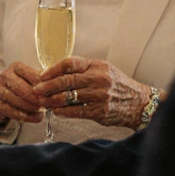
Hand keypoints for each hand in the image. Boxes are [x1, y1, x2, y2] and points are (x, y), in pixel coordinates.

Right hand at [0, 62, 47, 124]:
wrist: (2, 94)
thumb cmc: (22, 84)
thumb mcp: (31, 78)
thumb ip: (43, 79)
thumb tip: (57, 82)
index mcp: (16, 67)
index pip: (32, 75)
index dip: (43, 86)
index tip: (52, 93)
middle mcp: (5, 76)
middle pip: (22, 88)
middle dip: (36, 98)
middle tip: (46, 104)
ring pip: (16, 100)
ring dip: (31, 107)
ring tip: (41, 111)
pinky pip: (10, 111)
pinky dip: (24, 116)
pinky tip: (35, 117)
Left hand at [34, 58, 154, 128]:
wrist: (138, 103)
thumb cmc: (116, 85)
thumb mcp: (103, 70)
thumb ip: (82, 69)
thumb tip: (54, 72)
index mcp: (97, 66)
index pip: (70, 64)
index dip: (52, 70)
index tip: (41, 75)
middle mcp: (99, 79)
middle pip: (66, 81)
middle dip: (47, 86)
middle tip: (36, 90)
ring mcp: (99, 96)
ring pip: (68, 97)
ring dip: (52, 100)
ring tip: (42, 101)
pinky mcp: (99, 111)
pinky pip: (76, 111)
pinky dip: (63, 111)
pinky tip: (56, 111)